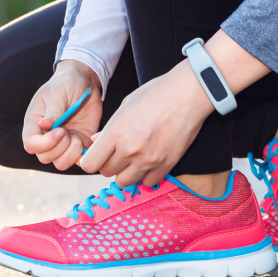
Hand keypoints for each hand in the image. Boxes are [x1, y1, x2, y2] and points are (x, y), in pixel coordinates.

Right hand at [22, 60, 102, 171]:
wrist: (83, 83)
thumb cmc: (65, 85)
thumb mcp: (57, 93)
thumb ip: (53, 111)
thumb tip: (45, 125)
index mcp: (34, 124)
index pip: (31, 145)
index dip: (44, 144)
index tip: (60, 130)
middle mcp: (46, 137)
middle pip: (45, 157)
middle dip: (60, 148)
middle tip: (69, 132)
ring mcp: (62, 143)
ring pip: (61, 163)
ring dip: (71, 153)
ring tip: (77, 136)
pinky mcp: (78, 145)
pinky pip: (79, 160)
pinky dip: (85, 154)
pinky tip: (88, 138)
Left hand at [77, 31, 273, 186]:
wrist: (187, 94)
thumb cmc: (155, 95)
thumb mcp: (125, 106)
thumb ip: (109, 128)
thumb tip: (96, 142)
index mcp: (115, 133)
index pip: (90, 164)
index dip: (90, 160)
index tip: (96, 155)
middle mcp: (129, 150)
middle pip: (106, 172)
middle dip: (108, 164)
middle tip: (116, 153)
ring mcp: (148, 160)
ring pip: (124, 181)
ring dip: (125, 172)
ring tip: (132, 159)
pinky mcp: (166, 165)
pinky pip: (148, 182)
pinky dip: (145, 175)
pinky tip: (148, 162)